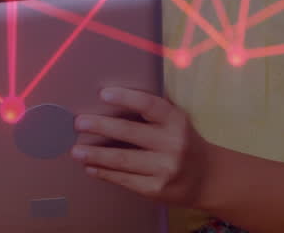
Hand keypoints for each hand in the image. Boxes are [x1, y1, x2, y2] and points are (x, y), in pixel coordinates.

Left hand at [71, 87, 212, 206]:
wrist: (207, 177)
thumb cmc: (182, 141)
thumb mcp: (174, 121)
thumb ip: (150, 111)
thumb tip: (108, 100)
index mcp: (175, 120)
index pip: (149, 105)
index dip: (125, 98)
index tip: (103, 93)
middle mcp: (172, 144)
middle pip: (130, 132)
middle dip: (100, 126)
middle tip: (78, 123)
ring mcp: (165, 168)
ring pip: (122, 160)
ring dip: (95, 155)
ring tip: (75, 151)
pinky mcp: (156, 189)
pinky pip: (124, 179)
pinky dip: (104, 173)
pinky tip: (90, 167)